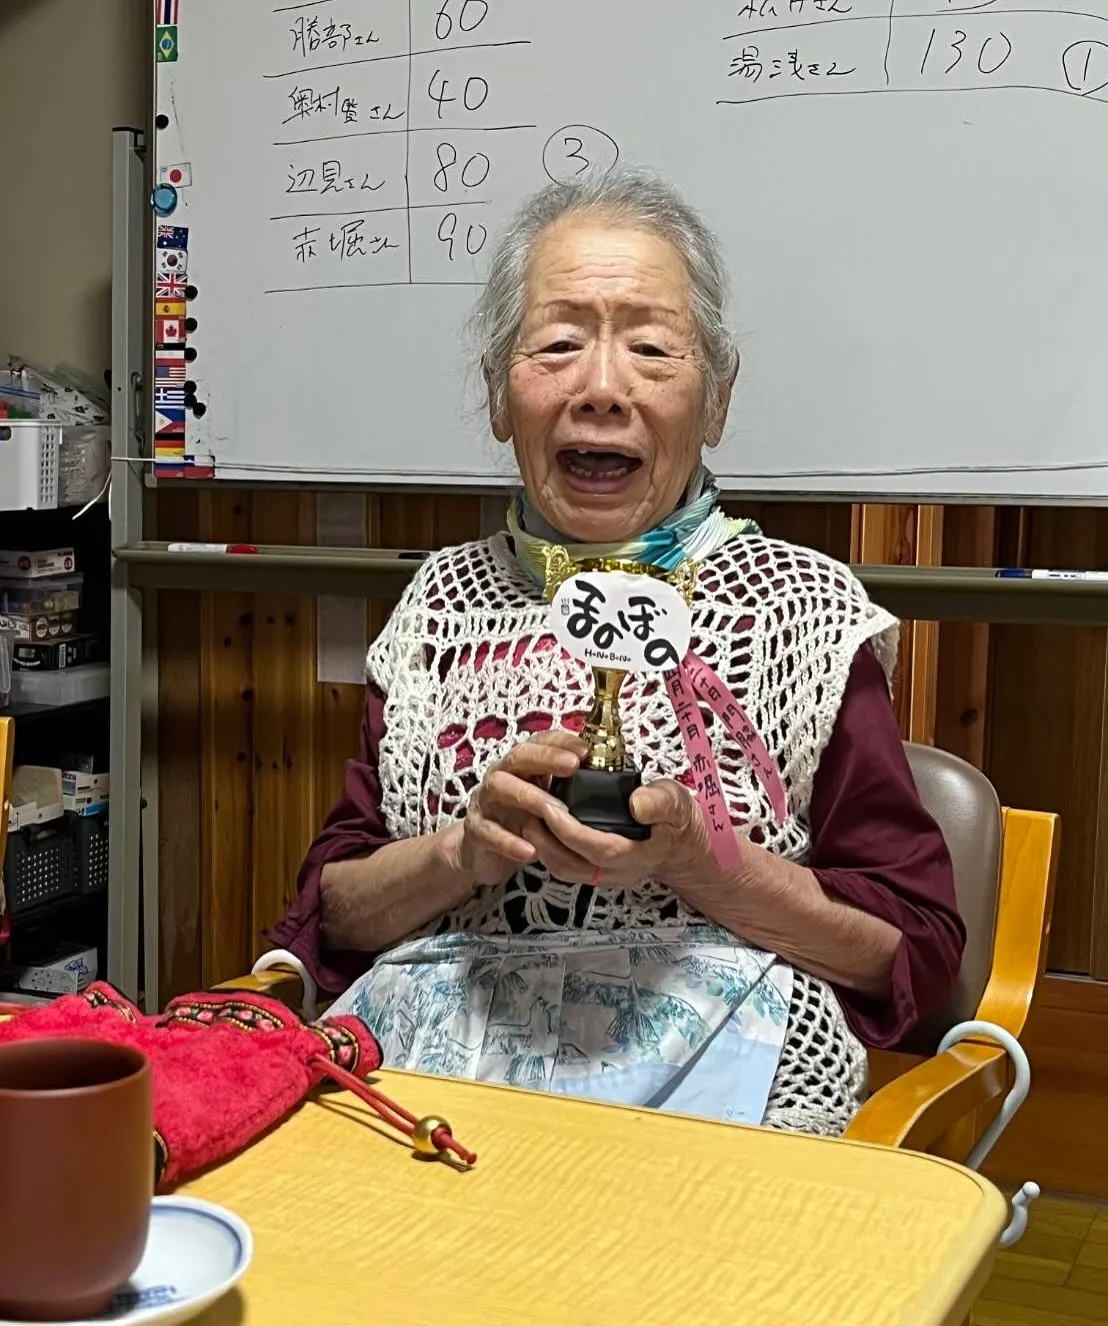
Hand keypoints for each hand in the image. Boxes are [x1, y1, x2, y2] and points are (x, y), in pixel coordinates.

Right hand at [446, 730, 588, 888]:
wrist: (481, 852)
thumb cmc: (520, 821)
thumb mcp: (546, 802)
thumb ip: (567, 791)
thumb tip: (610, 786)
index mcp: (521, 766)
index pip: (539, 742)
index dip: (561, 742)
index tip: (585, 750)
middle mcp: (501, 776)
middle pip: (518, 757)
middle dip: (546, 758)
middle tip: (572, 766)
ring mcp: (486, 802)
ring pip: (501, 788)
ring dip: (530, 797)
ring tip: (557, 810)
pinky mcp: (475, 830)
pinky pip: (488, 832)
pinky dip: (508, 842)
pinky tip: (531, 851)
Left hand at [522, 777, 724, 892]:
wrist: (681, 844)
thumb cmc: (676, 821)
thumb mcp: (676, 802)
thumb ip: (660, 802)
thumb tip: (636, 803)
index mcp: (636, 855)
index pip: (597, 849)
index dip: (570, 831)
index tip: (550, 807)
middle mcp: (616, 871)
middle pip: (571, 865)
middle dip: (544, 840)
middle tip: (528, 809)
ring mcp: (603, 874)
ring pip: (563, 869)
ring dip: (541, 846)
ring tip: (527, 816)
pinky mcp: (593, 870)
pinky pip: (564, 866)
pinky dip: (547, 848)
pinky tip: (539, 825)